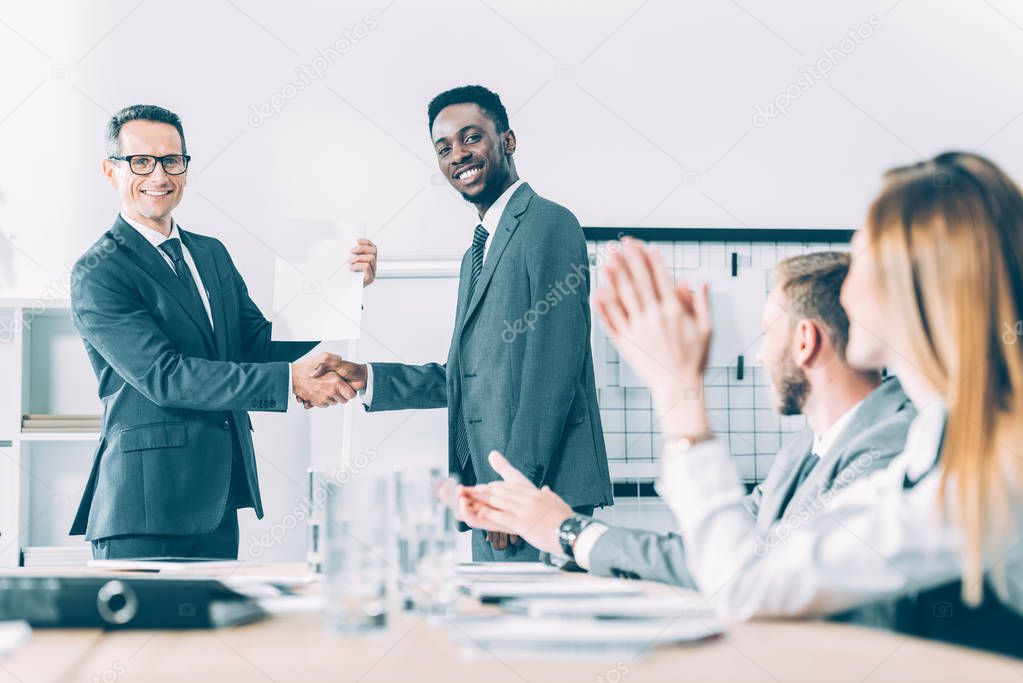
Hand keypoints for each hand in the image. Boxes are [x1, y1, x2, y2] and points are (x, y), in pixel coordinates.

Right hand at [292, 352, 356, 407]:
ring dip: (332, 397)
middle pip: (343, 400)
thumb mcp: (325, 356)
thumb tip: (341, 361)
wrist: (292, 376)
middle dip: (341, 394)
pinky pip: (324, 404)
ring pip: (333, 402)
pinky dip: (323, 400)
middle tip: (337, 386)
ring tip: (326, 387)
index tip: (348, 387)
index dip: (350, 391)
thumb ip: (336, 359)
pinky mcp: (316, 402)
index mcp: (335, 382)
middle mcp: (330, 392)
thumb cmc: (307, 367)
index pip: (350, 394)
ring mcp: (323, 398)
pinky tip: (320, 391)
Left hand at [349, 239, 377, 286]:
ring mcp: (372, 272)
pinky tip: (351, 267)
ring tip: (350, 261)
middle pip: (373, 251)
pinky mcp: (370, 279)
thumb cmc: (345, 276)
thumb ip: (350, 254)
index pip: (373, 247)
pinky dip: (358, 265)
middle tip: (351, 251)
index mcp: (369, 260)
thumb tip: (346, 244)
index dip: (366, 242)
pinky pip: (367, 267)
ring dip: (359, 257)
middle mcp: (373, 266)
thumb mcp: (347, 262)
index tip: (357, 240)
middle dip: (362, 248)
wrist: (343, 291)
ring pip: (371, 258)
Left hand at [457, 451, 571, 555]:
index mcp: (535, 494)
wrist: (573, 532)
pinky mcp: (522, 523)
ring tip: (471, 499)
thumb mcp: (557, 502)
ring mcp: (525, 510)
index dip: (496, 486)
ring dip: (483, 500)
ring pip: (499, 501)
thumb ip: (549, 495)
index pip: (512, 486)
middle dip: (485, 490)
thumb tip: (546, 489)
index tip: (486, 486)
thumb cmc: (566, 520)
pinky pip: (502, 516)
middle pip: (502, 491)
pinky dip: (489, 513)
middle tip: (472, 490)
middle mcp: (528, 499)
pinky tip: (480, 512)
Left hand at [595, 239, 713, 436]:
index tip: (642, 244)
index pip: (660, 277)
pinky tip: (597, 292)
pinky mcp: (626, 342)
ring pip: (624, 297)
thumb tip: (698, 282)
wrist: (678, 386)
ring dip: (614, 276)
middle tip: (619, 244)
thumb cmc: (694, 359)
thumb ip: (700, 304)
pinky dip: (604, 306)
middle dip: (629, 260)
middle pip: (639, 281)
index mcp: (674, 310)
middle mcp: (654, 316)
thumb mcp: (706, 329)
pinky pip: (612, 320)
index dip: (650, 259)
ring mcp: (638, 328)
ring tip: (606, 260)